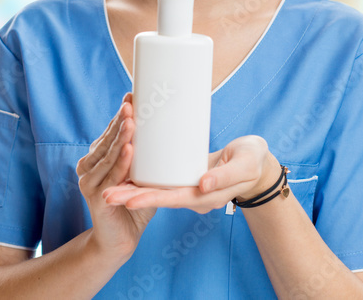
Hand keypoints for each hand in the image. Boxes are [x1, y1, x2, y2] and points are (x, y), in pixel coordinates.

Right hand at [75, 93, 156, 259]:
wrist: (120, 239)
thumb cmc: (133, 205)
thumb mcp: (139, 176)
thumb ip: (146, 157)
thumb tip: (170, 130)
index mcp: (96, 158)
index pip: (109, 131)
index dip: (120, 114)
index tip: (132, 95)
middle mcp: (88, 167)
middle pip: (107, 139)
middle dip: (121, 120)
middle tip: (132, 103)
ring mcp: (89, 181)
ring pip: (108, 154)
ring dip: (120, 136)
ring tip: (132, 120)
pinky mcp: (97, 197)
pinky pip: (112, 176)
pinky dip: (121, 162)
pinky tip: (129, 148)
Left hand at [102, 134, 280, 213]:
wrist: (257, 164)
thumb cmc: (253, 162)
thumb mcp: (244, 166)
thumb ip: (224, 176)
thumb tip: (203, 184)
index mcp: (206, 196)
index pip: (172, 199)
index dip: (149, 199)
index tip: (127, 200)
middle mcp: (193, 196)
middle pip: (158, 198)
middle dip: (131, 197)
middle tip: (104, 196)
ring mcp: (188, 188)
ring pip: (156, 190)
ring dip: (132, 189)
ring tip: (107, 188)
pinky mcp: (185, 178)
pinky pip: (161, 180)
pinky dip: (144, 177)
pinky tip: (126, 171)